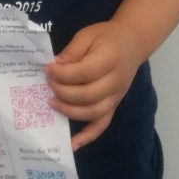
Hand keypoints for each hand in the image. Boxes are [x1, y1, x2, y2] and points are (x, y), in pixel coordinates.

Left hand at [44, 21, 142, 150]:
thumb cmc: (106, 37)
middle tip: (47, 84)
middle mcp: (116, 82)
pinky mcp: (114, 106)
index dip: (62, 73)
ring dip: (69, 111)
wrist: (131, 43)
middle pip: (88, 95)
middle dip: (62, 91)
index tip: (47, 69)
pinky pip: (102, 125)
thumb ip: (72, 50)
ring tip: (52, 102)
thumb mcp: (87, 35)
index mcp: (110, 59)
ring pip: (93, 112)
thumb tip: (55, 66)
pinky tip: (72, 144)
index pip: (84, 72)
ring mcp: (116, 97)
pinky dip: (88, 136)